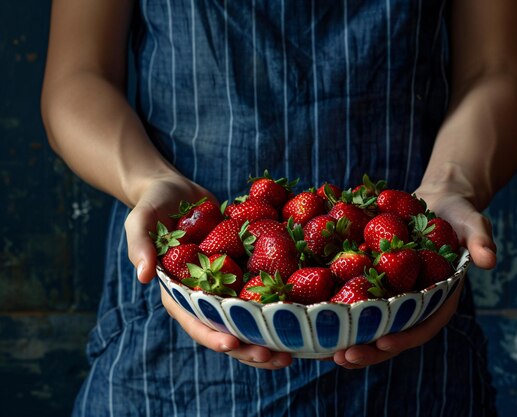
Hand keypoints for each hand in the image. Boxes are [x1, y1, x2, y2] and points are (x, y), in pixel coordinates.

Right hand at [124, 173, 292, 368]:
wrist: (177, 192)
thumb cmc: (155, 205)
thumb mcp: (140, 220)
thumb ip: (140, 246)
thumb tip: (143, 277)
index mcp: (177, 293)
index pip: (195, 322)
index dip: (213, 336)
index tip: (233, 342)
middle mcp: (202, 298)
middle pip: (227, 332)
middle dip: (250, 349)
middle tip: (277, 357)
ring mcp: (224, 289)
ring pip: (248, 323)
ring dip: (269, 339)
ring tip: (295, 350)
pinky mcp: (241, 276)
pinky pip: (260, 296)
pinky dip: (278, 309)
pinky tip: (302, 317)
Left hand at [332, 186, 495, 368]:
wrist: (436, 203)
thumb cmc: (458, 214)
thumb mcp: (473, 222)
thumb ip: (481, 240)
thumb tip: (489, 261)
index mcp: (439, 299)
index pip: (423, 326)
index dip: (404, 338)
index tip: (383, 343)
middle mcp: (415, 304)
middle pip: (391, 334)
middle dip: (368, 350)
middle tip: (343, 357)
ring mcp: (393, 297)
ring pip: (369, 325)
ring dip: (346, 338)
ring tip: (320, 349)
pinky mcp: (374, 283)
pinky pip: (354, 299)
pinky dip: (335, 309)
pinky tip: (310, 315)